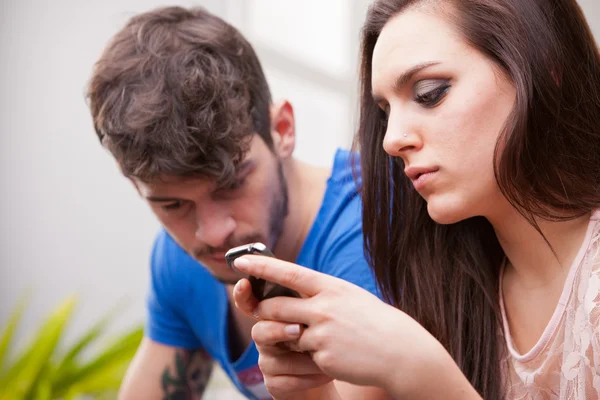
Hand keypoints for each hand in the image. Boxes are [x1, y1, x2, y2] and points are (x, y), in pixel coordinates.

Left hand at [232, 255, 448, 396]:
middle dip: (263, 311)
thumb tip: (291, 292)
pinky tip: (332, 353)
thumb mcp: (348, 297)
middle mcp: (323, 306)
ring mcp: (322, 332)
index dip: (261, 266)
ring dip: (290, 337)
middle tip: (260, 311)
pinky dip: (308, 355)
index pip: (288, 272)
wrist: (399, 351)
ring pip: (285, 334)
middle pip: (275, 307)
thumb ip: (320, 294)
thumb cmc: (373, 322)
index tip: (240, 261)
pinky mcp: (322, 356)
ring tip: (317, 336)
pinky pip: (301, 355)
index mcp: (330, 286)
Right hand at [234, 278, 333, 399]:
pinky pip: (284, 382)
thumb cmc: (328, 338)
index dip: (243, 294)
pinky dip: (307, 378)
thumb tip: (306, 279)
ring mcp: (268, 362)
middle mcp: (266, 338)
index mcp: (274, 316)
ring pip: (274, 360)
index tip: (244, 282)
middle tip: (299, 328)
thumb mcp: (320, 316)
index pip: (251, 303)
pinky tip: (325, 374)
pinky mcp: (274, 385)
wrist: (335, 372)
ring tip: (327, 358)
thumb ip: (307, 301)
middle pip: (259, 331)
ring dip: (303, 359)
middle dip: (278, 330)